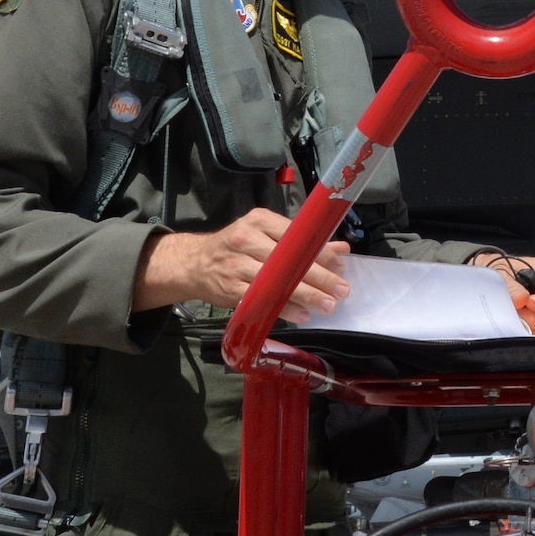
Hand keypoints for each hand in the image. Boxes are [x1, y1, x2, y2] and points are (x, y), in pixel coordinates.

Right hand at [133, 207, 350, 323]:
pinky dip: (284, 308)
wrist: (192, 263)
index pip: (297, 236)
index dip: (321, 252)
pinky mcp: (230, 288)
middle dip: (320, 276)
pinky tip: (302, 314)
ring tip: (327, 304)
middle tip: (341, 290)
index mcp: (260, 220)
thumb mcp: (266, 235)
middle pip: (289, 259)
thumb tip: (342, 249)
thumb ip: (302, 242)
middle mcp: (247, 239)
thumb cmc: (235, 247)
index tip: (340, 266)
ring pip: (277, 281)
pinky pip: (262, 299)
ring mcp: (236, 264)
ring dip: (306, 295)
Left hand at [471, 252, 534, 332]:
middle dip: (532, 315)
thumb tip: (521, 299)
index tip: (529, 302)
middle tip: (515, 306)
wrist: (492, 275)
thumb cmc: (503, 268)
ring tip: (513, 309)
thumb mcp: (505, 271)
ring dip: (525, 321)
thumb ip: (513, 286)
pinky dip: (522, 327)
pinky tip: (515, 316)